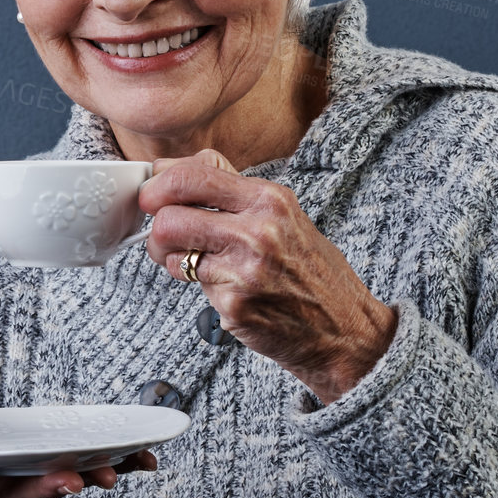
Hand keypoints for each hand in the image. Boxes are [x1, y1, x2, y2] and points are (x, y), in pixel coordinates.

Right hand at [0, 357, 157, 497]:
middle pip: (22, 495)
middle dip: (45, 488)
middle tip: (68, 481)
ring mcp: (32, 485)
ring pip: (61, 486)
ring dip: (85, 478)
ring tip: (107, 473)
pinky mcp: (61, 472)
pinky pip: (91, 471)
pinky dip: (117, 466)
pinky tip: (144, 460)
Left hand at [139, 150, 396, 403]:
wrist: (344, 330)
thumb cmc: (310, 271)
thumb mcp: (283, 215)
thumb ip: (231, 189)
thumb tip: (171, 167)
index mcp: (269, 199)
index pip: (191, 175)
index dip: (159, 184)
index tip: (153, 194)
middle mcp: (258, 230)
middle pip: (167, 214)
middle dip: (156, 225)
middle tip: (165, 235)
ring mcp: (245, 269)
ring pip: (167, 249)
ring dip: (168, 256)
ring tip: (192, 261)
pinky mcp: (234, 304)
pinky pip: (189, 283)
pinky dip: (197, 285)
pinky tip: (224, 288)